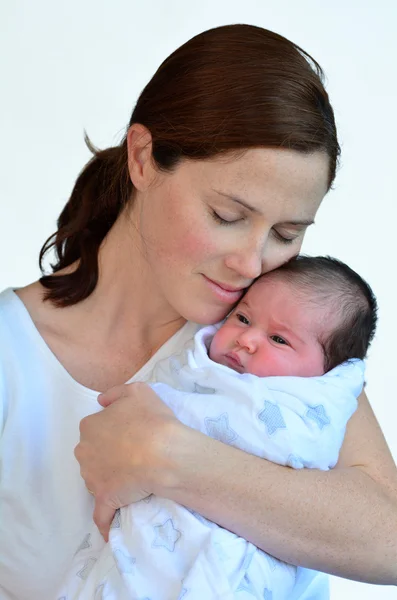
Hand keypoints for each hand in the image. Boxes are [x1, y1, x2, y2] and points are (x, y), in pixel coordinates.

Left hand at [74, 382, 179, 540]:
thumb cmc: (152, 420)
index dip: (112, 432)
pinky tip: (110, 529)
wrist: (163, 453)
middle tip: (131, 457)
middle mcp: (84, 451)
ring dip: (108, 481)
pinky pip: (101, 515)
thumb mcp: (138, 391)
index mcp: (90, 426)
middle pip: (92, 454)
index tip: (129, 436)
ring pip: (96, 480)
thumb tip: (101, 401)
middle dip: (106, 456)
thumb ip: (116, 393)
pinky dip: (105, 522)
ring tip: (131, 481)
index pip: (95, 429)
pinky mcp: (104, 499)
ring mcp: (92, 477)